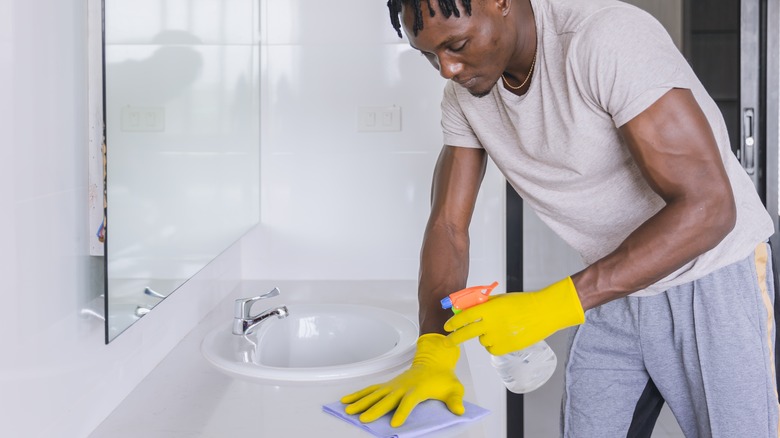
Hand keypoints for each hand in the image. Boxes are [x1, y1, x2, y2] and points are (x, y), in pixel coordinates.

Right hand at [340, 333, 464, 426]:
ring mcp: (393, 385)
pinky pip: (371, 390)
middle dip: (375, 410)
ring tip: (348, 410)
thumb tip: (460, 410)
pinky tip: (347, 400)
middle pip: (387, 399)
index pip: (409, 402)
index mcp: (418, 389)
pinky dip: (358, 395)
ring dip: (361, 402)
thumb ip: (455, 400)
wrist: (433, 360)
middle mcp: (402, 387)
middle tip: (364, 419)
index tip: (396, 423)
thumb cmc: (442, 377)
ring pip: (374, 394)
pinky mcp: (388, 385)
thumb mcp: (454, 388)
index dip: (403, 412)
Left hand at [444, 277, 584, 355]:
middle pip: (466, 333)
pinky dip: (494, 345)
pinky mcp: (506, 347)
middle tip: (447, 342)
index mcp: (488, 309)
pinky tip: (504, 337)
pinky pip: (492, 349)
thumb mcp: (500, 299)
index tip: (446, 327)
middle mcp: (490, 324)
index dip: (453, 323)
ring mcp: (498, 337)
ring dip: (484, 337)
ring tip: (500, 329)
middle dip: (454, 338)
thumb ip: (483, 305)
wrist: (544, 312)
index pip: (464, 317)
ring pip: (482, 341)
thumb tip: (466, 310)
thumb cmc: (523, 303)